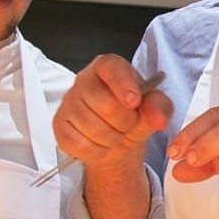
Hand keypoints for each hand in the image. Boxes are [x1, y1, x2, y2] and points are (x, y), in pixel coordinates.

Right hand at [52, 54, 171, 178]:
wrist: (118, 138)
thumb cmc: (133, 114)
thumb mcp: (153, 107)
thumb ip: (159, 107)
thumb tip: (157, 117)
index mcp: (108, 66)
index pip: (111, 68)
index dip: (123, 85)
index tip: (134, 101)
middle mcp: (83, 79)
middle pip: (105, 104)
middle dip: (125, 122)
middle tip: (128, 124)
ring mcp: (68, 102)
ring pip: (92, 128)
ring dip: (112, 139)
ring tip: (115, 134)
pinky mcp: (59, 124)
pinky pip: (80, 144)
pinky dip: (97, 151)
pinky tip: (101, 144)